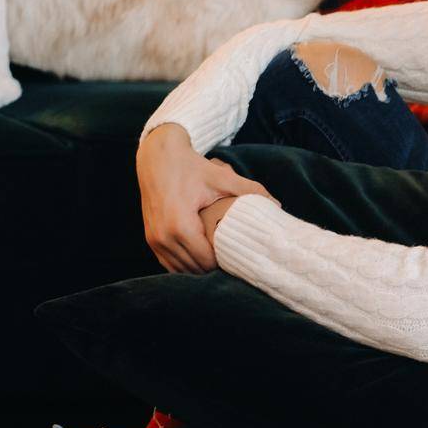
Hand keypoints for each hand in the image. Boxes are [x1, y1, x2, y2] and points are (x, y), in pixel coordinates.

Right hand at [138, 124, 271, 273]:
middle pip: (194, 268)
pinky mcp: (149, 238)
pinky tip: (201, 257)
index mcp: (180, 226)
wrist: (158, 157)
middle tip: (233, 259)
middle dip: (213, 267)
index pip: (206, 261)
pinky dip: (184, 263)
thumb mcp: (222, 177)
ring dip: (198, 268)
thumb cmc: (191, 167)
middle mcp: (163, 237)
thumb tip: (278, 204)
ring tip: (219, 259)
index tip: (240, 256)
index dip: (224, 261)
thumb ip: (251, 190)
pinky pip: (167, 263)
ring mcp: (153, 239)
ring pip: (179, 269)